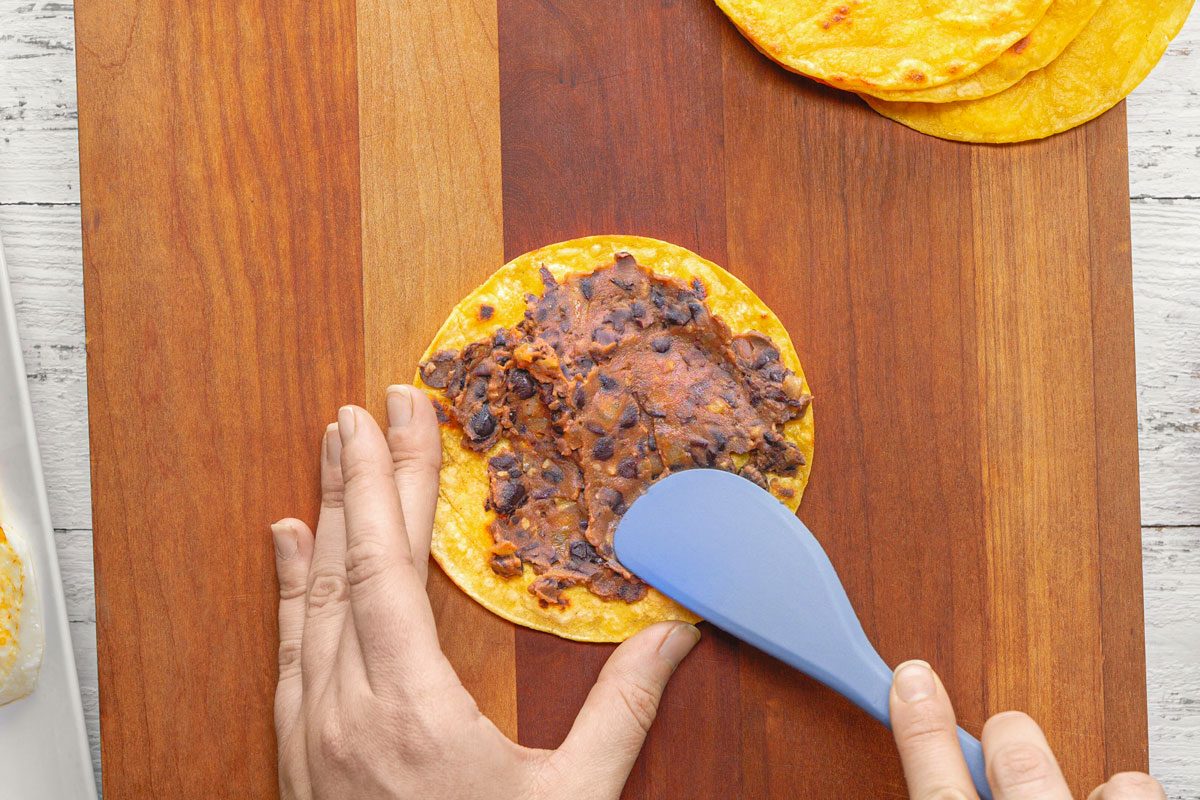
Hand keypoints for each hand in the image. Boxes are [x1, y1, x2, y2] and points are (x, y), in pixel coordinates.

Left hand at [270, 386, 700, 799]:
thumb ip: (621, 713)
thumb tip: (675, 635)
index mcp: (411, 710)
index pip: (394, 564)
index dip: (396, 480)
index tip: (401, 414)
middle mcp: (346, 709)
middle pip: (350, 565)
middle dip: (362, 477)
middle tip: (369, 407)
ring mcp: (312, 733)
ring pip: (312, 600)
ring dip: (326, 518)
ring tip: (332, 453)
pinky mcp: (298, 755)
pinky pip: (289, 649)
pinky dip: (289, 589)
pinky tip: (288, 547)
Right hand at [890, 660, 1163, 798]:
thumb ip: (941, 794)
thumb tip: (934, 760)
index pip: (937, 785)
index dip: (921, 724)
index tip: (911, 680)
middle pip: (1015, 765)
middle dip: (1008, 737)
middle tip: (1005, 734)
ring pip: (1084, 782)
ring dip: (1069, 773)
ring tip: (1056, 781)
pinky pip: (1139, 796)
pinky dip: (1126, 791)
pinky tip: (1114, 793)